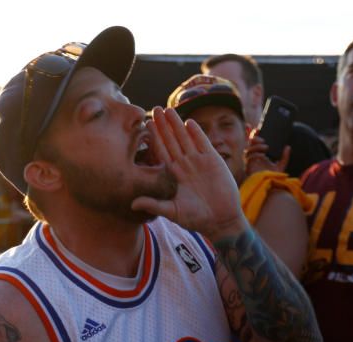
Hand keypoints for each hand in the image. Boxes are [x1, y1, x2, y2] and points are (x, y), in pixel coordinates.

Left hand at [132, 107, 247, 241]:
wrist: (221, 220)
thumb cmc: (196, 218)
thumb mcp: (172, 212)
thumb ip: (154, 205)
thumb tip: (132, 204)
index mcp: (174, 174)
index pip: (162, 151)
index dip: (155, 138)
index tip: (146, 125)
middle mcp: (186, 165)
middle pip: (172, 140)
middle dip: (164, 125)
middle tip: (155, 109)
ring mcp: (200, 161)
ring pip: (186, 139)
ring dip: (178, 125)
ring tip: (169, 110)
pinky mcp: (213, 161)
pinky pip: (203, 144)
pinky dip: (197, 134)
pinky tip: (189, 122)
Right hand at [245, 133, 289, 174]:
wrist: (270, 188)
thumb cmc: (274, 178)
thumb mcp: (281, 165)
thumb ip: (285, 157)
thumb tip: (288, 146)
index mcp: (260, 154)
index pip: (255, 142)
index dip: (255, 135)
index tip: (259, 129)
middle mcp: (254, 157)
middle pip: (250, 144)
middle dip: (255, 139)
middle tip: (263, 139)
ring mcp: (250, 162)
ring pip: (248, 150)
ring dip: (256, 147)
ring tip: (266, 147)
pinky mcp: (248, 167)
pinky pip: (249, 157)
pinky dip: (255, 155)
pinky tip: (262, 155)